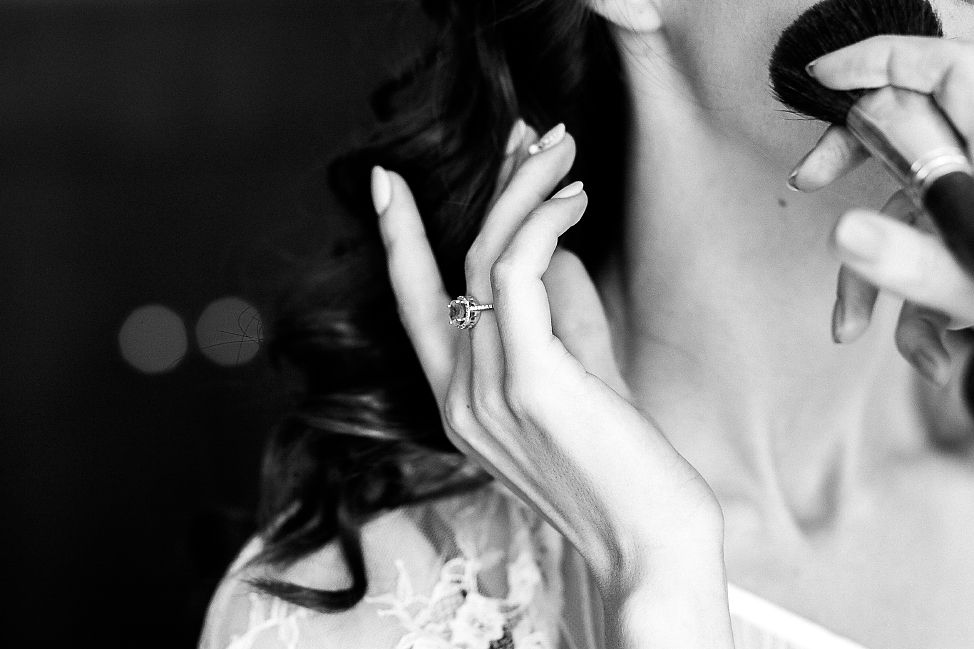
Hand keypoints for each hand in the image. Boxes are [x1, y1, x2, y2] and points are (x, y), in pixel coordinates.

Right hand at [370, 122, 723, 601]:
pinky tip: (572, 198)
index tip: (388, 184)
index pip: (416, 306)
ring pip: (485, 258)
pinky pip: (517, 276)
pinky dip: (541, 223)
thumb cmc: (623, 469)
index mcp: (462, 402)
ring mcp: (484, 392)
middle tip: (530, 137)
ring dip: (524, 190)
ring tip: (563, 151)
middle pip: (457, 264)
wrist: (650, 547)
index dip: (399, 242)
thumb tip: (554, 248)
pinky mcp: (527, 382)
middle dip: (492, 190)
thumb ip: (558, 316)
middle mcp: (459, 397)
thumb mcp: (581, 379)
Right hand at [788, 35, 973, 385]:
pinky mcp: (970, 245)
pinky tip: (932, 357)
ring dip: (874, 280)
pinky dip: (918, 312)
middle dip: (848, 163)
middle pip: (909, 132)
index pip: (945, 72)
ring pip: (909, 212)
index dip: (881, 60)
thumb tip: (842, 233)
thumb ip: (913, 262)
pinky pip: (930, 257)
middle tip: (806, 180)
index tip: (821, 76)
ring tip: (855, 330)